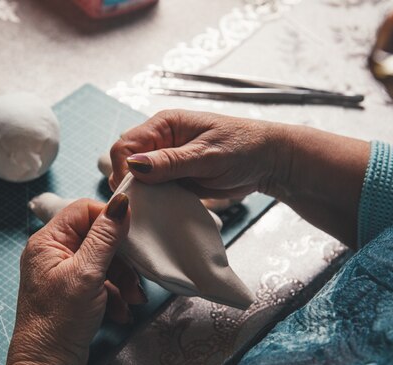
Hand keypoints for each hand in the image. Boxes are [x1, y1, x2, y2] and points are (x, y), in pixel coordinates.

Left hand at [0, 194, 138, 364]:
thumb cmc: (59, 320)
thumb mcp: (87, 273)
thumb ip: (105, 236)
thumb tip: (121, 202)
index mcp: (48, 241)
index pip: (83, 211)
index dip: (109, 219)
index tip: (131, 234)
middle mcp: (53, 253)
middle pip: (97, 237)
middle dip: (121, 258)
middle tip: (136, 277)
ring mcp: (62, 273)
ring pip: (102, 261)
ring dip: (122, 279)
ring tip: (133, 299)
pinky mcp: (72, 291)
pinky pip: (99, 281)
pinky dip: (114, 294)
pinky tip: (121, 311)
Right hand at [109, 110, 281, 197]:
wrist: (268, 162)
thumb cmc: (244, 148)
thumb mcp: (207, 156)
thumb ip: (170, 161)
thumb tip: (133, 164)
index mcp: (164, 124)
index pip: (125, 145)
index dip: (123, 169)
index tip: (133, 192)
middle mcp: (161, 140)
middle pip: (126, 162)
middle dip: (130, 184)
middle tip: (143, 205)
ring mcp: (167, 161)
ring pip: (138, 180)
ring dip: (142, 195)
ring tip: (154, 209)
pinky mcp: (175, 178)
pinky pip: (155, 191)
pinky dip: (155, 202)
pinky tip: (163, 210)